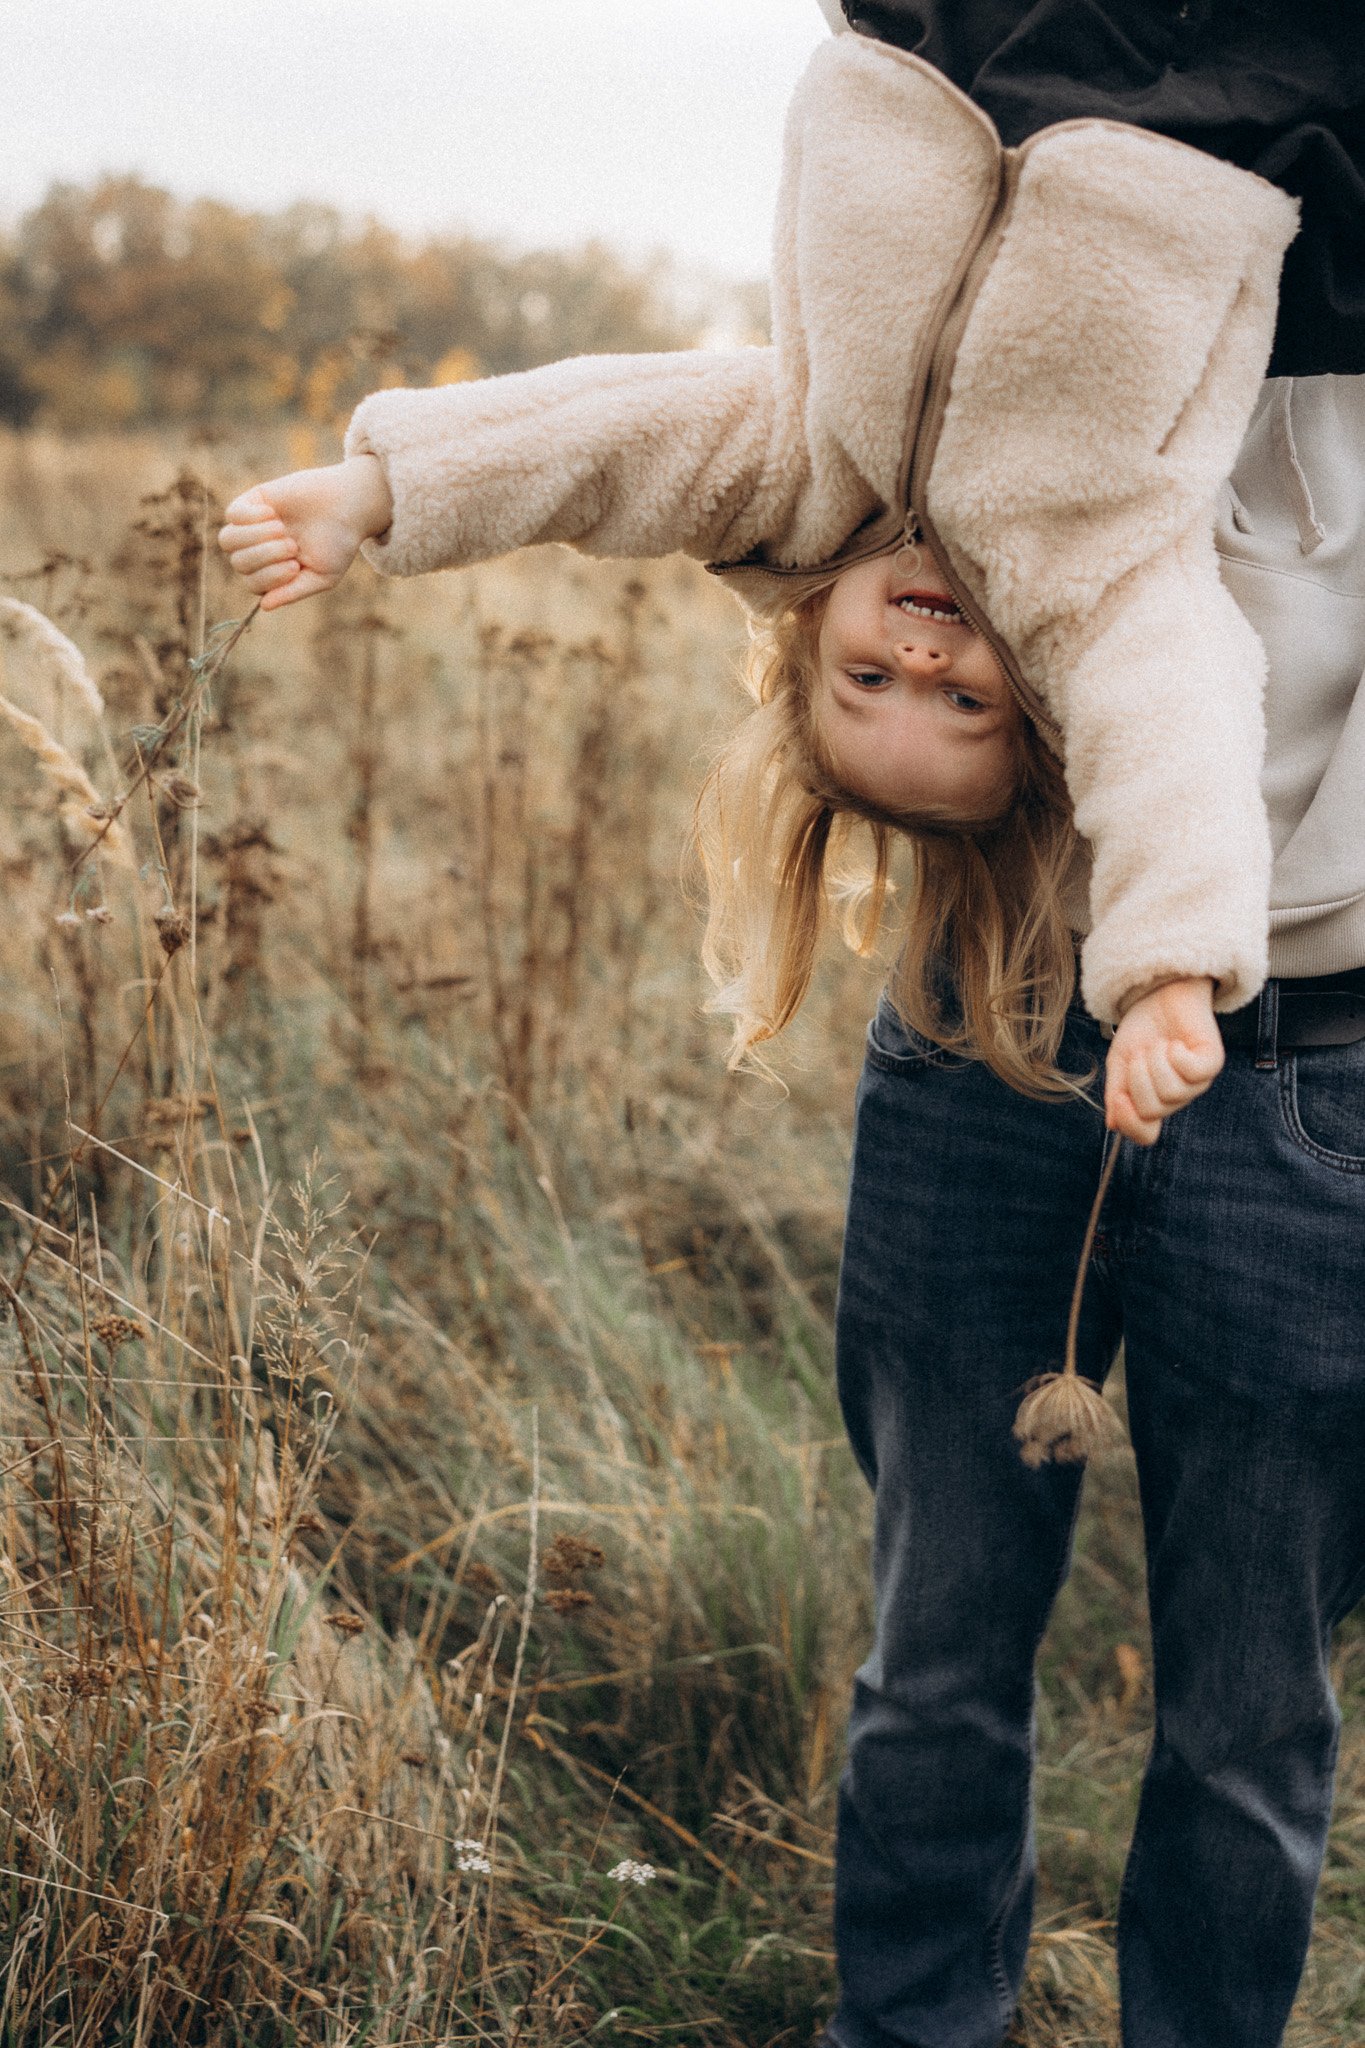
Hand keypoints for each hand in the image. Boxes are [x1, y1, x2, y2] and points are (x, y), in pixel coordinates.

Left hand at [217, 455, 393, 610]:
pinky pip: (232, 514)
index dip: (269, 577)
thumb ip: (294, 592)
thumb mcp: (322, 576)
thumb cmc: (338, 543)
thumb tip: (264, 606)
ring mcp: (252, 526)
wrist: (349, 504)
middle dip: (265, 555)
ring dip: (255, 537)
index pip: (253, 583)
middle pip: (239, 563)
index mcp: (273, 573)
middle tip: (293, 544)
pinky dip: (251, 517)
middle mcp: (258, 551)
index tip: (295, 565)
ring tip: (281, 528)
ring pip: (228, 540)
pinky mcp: (252, 501)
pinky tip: (273, 513)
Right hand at [1105, 976, 1224, 1145]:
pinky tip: (1176, 1043)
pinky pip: (1192, 1073)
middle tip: (1141, 1053)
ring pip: (1171, 1092)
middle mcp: (1178, 1096)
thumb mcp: (1119, 1062)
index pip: (1146, 1135)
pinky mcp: (1212, 1061)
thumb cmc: (1142, 1028)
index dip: (1130, 1123)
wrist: (1158, 992)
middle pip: (1152, 1110)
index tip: (1118, 1099)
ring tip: (1158, 1044)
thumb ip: (1116, 1093)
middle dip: (1138, 1079)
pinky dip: (1177, 1055)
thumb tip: (1113, 1124)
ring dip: (1155, 1062)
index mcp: (1154, 1100)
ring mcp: (1197, 1081)